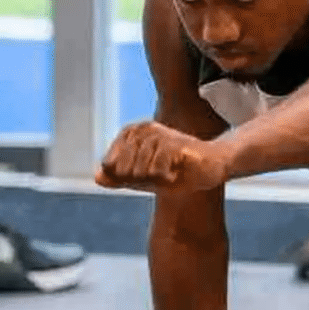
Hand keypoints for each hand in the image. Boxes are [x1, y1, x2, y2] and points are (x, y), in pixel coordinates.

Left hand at [95, 121, 231, 192]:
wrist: (211, 168)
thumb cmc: (176, 171)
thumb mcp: (143, 179)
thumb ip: (119, 178)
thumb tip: (97, 177)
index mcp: (132, 133)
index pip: (109, 164)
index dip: (124, 178)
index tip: (144, 176)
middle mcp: (143, 129)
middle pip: (122, 169)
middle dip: (139, 181)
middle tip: (160, 175)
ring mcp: (159, 134)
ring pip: (139, 171)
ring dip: (155, 180)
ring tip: (170, 172)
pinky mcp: (174, 143)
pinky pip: (157, 171)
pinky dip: (166, 179)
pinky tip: (177, 173)